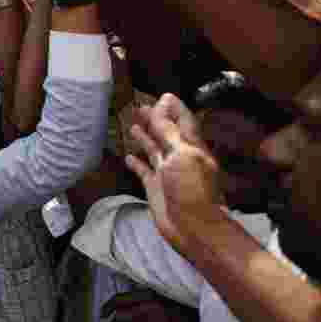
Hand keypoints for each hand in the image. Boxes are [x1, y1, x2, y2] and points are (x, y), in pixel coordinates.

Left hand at [101, 289, 198, 321]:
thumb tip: (127, 302)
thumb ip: (147, 297)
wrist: (211, 316)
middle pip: (121, 317)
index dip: (107, 307)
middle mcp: (153, 307)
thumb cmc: (186, 306)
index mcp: (150, 294)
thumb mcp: (166, 293)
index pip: (120, 299)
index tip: (102, 314)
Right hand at [125, 94, 226, 256]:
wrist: (192, 226)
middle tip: (141, 107)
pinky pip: (144, 170)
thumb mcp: (181, 153)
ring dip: (145, 136)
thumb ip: (168, 130)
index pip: (183, 121)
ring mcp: (167, 172)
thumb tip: (161, 104)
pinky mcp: (155, 187)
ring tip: (133, 124)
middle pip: (166, 133)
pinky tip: (128, 156)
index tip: (163, 95)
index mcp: (191, 146)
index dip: (174, 108)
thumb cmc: (191, 189)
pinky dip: (136, 162)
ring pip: (154, 149)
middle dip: (155, 119)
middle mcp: (179, 156)